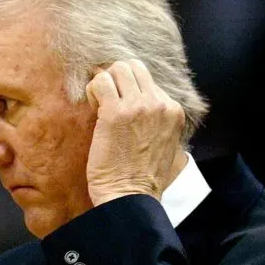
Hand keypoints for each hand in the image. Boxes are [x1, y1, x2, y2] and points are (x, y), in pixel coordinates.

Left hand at [85, 59, 185, 206]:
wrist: (130, 197)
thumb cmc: (142, 178)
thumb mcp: (166, 145)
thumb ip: (159, 122)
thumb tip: (144, 108)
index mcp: (173, 111)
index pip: (148, 80)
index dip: (128, 89)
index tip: (118, 104)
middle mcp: (159, 103)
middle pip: (133, 67)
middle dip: (115, 78)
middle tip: (105, 98)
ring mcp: (138, 106)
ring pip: (117, 69)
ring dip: (103, 82)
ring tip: (99, 104)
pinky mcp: (115, 112)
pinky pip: (99, 82)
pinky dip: (92, 90)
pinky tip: (93, 109)